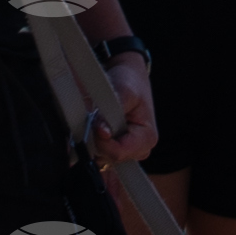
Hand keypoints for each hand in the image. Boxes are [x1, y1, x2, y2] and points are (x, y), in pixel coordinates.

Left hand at [92, 52, 157, 169]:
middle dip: (96, 140)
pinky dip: (89, 144)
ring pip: (99, 158)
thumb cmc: (130, 83)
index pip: (118, 153)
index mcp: (147, 138)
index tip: (95, 124)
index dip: (102, 141)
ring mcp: (125, 152)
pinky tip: (91, 130)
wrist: (126, 76)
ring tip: (96, 121)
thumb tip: (101, 132)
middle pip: (108, 158)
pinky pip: (95, 156)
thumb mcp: (124, 91)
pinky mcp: (112, 151)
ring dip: (91, 141)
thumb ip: (112, 112)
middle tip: (97, 119)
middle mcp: (138, 150)